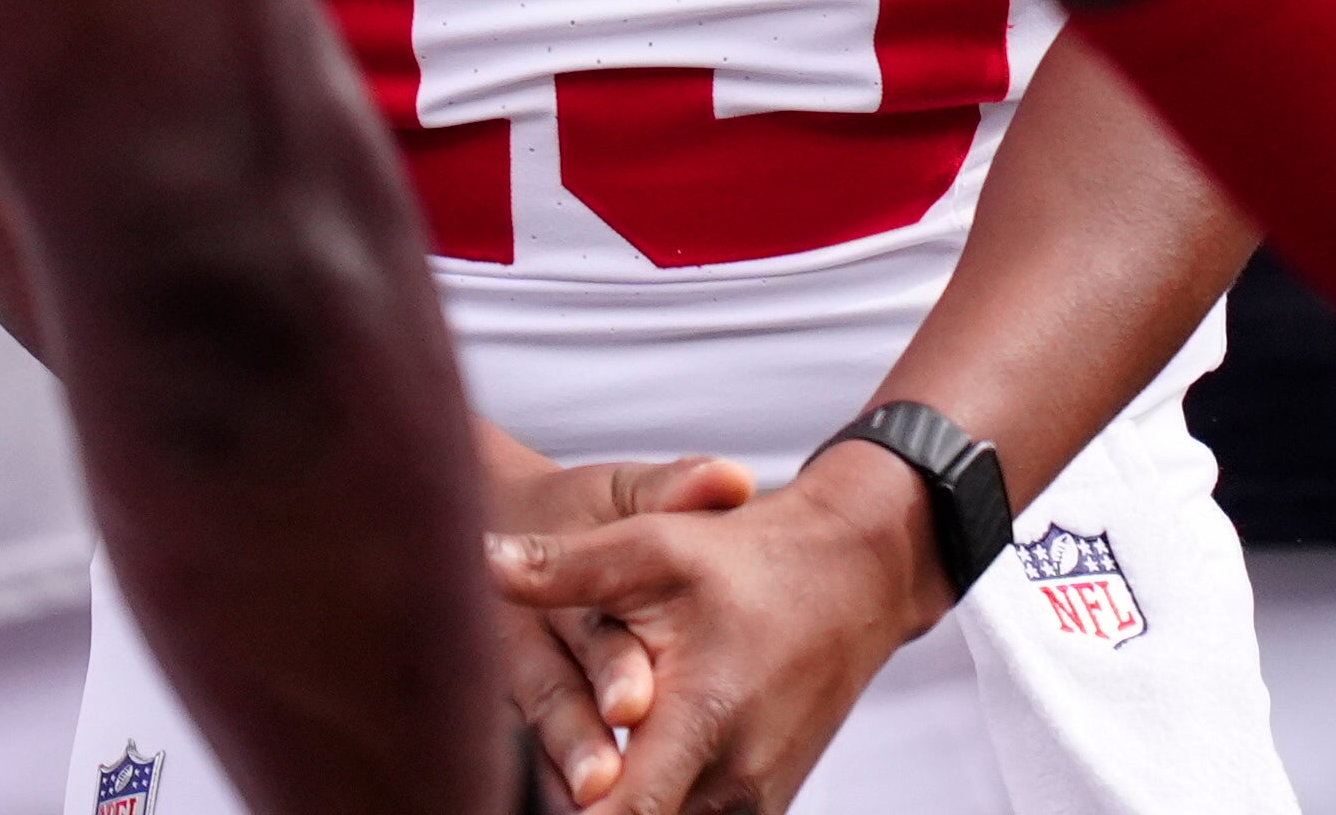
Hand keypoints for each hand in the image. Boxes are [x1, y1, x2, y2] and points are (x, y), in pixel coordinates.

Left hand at [488, 444, 953, 814]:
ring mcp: (752, 800)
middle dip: (579, 808)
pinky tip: (615, 787)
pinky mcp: (762, 803)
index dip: (565, 813)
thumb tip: (481, 559)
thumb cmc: (748, 556)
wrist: (854, 573)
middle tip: (522, 791)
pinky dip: (656, 808)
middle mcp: (731, 780)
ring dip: (620, 811)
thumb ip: (564, 568)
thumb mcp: (652, 547)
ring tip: (568, 787)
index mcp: (700, 721)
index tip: (516, 800)